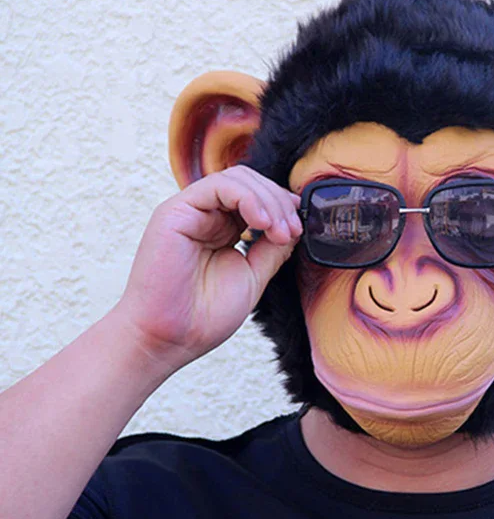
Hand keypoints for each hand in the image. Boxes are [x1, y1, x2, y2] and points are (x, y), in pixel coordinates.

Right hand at [113, 165, 302, 370]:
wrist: (169, 340)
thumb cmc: (203, 317)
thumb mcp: (253, 276)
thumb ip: (272, 248)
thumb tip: (293, 225)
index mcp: (222, 229)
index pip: (257, 198)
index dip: (282, 207)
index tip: (299, 229)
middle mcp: (205, 216)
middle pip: (250, 183)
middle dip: (279, 203)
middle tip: (292, 231)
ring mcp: (190, 212)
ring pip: (237, 179)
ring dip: (267, 200)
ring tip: (279, 230)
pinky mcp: (175, 212)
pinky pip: (217, 186)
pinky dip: (247, 198)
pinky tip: (261, 223)